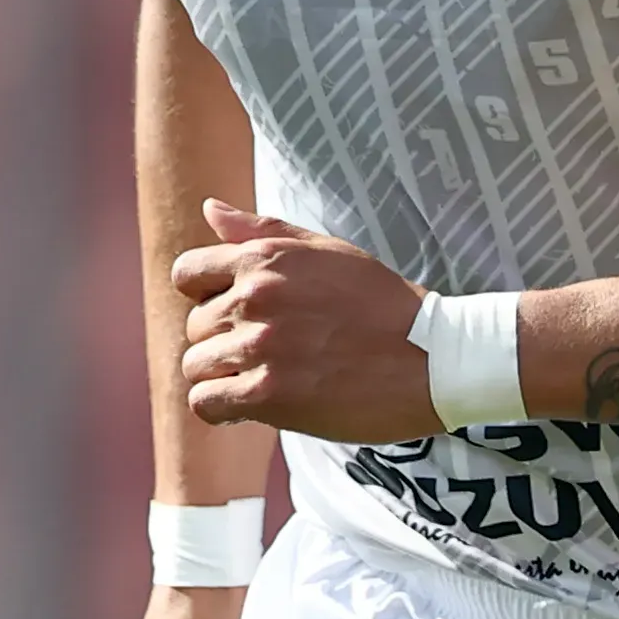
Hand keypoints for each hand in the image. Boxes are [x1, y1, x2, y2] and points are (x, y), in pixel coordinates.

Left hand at [179, 202, 455, 441]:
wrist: (431, 358)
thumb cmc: (384, 304)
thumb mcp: (328, 252)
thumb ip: (263, 232)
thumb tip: (209, 210)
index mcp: (264, 258)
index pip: (187, 273)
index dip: (205, 295)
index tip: (236, 314)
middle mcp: (254, 297)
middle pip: (195, 325)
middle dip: (222, 340)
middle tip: (267, 353)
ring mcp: (259, 346)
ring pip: (196, 366)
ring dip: (223, 376)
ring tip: (260, 381)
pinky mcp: (267, 394)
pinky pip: (206, 403)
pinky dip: (220, 409)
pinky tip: (249, 407)